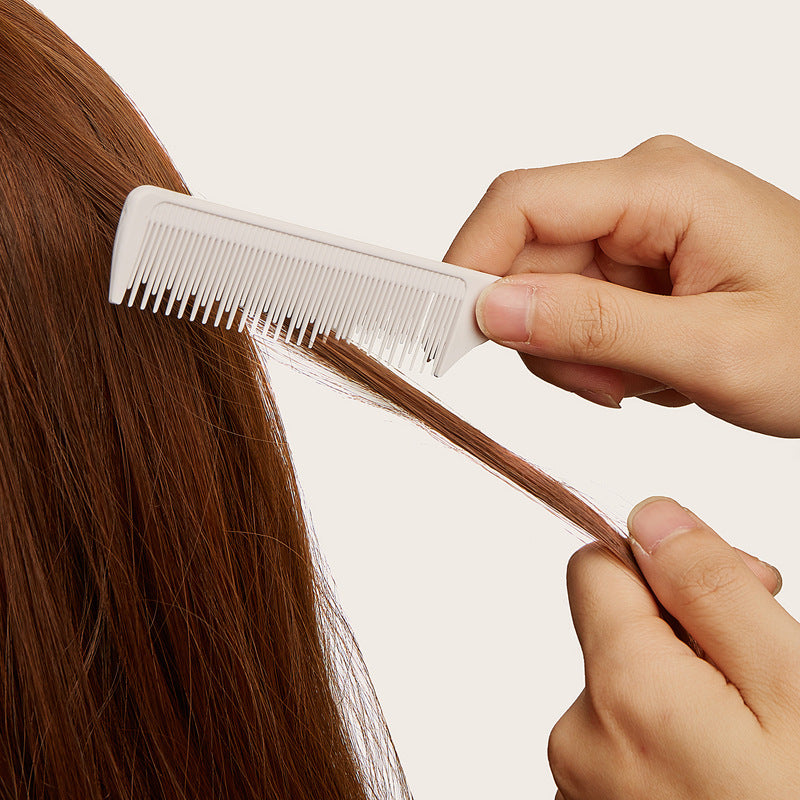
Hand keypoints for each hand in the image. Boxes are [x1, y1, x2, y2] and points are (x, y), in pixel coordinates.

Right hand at [445, 135, 799, 435]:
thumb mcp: (711, 349)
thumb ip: (594, 327)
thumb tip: (491, 310)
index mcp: (658, 187)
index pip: (519, 205)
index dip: (467, 264)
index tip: (449, 333)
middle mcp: (638, 195)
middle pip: (525, 259)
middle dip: (544, 335)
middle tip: (603, 385)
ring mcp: (636, 229)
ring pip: (545, 295)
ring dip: (576, 354)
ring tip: (642, 381)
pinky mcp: (637, 263)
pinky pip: (576, 311)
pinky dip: (598, 356)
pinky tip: (650, 371)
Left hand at [548, 496, 798, 799]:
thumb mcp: (792, 686)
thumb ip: (709, 589)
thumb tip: (651, 515)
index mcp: (621, 691)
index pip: (594, 567)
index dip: (662, 564)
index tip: (729, 590)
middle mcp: (580, 740)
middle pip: (613, 632)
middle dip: (684, 634)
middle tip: (765, 679)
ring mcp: (585, 790)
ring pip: (625, 691)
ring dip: (684, 693)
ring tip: (755, 743)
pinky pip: (626, 745)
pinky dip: (672, 742)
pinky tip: (729, 776)